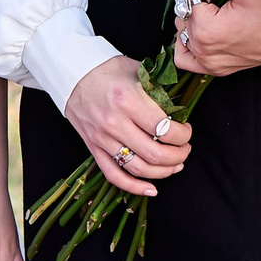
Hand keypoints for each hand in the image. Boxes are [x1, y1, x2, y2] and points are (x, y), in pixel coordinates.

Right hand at [62, 55, 192, 198]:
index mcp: (128, 101)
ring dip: (163, 172)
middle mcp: (115, 123)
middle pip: (155, 154)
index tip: (187, 131)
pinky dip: (134, 187)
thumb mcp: (137, 71)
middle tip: (185, 149)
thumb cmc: (108, 71)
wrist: (74, 75)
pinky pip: (114, 175)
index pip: (164, 130)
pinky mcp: (94, 148)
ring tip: (175, 165)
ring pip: (138, 168)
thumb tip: (181, 111)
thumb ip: (159, 90)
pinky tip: (151, 189)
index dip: (183, 135)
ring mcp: (102, 138)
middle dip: (178, 155)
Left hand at [174, 0, 260, 74]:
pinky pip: (184, 58)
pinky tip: (196, 32)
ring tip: (210, 9)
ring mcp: (206, 61)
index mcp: (206, 27)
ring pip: (182, 31)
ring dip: (191, 17)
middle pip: (183, 11)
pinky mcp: (213, 68)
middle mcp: (202, 48)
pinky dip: (185, 44)